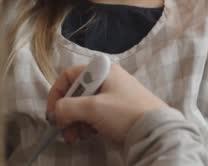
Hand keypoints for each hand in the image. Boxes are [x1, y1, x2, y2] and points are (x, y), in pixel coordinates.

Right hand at [47, 64, 165, 144]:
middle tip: (64, 130)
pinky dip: (86, 125)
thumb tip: (56, 114)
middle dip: (66, 113)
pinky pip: (94, 115)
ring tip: (75, 137)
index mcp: (102, 71)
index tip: (53, 113)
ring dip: (75, 122)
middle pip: (76, 93)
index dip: (57, 93)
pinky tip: (87, 135)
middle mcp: (107, 79)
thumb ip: (68, 107)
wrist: (155, 131)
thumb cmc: (124, 113)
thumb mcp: (92, 108)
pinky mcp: (117, 111)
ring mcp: (113, 95)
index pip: (69, 75)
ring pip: (84, 106)